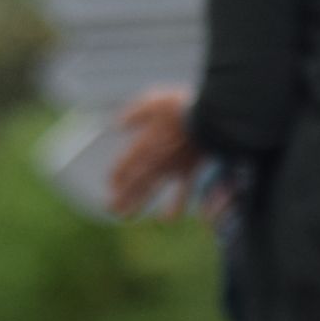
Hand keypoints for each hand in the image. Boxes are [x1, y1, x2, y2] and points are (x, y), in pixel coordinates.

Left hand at [105, 85, 198, 216]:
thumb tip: (116, 124)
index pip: (126, 163)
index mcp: (146, 142)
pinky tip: (167, 219)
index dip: (116, 175)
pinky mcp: (190, 170)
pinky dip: (175, 206)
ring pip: (151, 188)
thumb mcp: (152, 101)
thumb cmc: (181, 105)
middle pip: (135, 181)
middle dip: (122, 195)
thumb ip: (133, 114)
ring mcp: (173, 167)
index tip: (109, 185)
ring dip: (138, 203)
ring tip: (126, 216)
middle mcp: (157, 159)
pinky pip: (182, 193)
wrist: (210, 116)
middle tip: (111, 208)